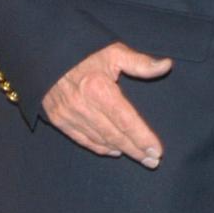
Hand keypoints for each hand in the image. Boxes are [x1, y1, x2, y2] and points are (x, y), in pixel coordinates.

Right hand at [41, 42, 173, 164]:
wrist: (46, 52)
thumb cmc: (84, 51)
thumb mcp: (113, 50)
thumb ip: (141, 62)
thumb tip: (166, 65)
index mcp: (100, 90)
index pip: (126, 121)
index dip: (143, 137)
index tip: (157, 151)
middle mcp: (84, 107)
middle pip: (115, 135)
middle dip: (136, 150)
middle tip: (153, 162)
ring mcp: (70, 115)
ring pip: (100, 140)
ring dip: (121, 150)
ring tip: (139, 158)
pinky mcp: (59, 120)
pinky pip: (82, 139)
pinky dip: (100, 147)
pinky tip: (114, 151)